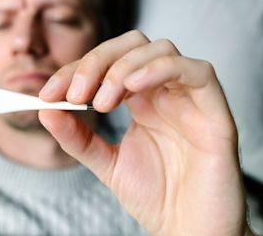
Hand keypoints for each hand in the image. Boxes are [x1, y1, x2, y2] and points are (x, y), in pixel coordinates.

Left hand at [38, 30, 248, 235]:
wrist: (192, 233)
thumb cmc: (158, 198)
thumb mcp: (106, 164)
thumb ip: (78, 138)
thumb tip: (46, 111)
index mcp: (142, 100)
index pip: (108, 63)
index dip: (76, 70)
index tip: (48, 93)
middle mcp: (167, 92)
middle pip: (133, 46)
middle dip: (98, 61)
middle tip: (75, 92)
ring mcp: (192, 99)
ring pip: (162, 50)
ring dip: (124, 67)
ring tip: (101, 101)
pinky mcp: (216, 113)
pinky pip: (198, 72)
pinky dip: (161, 69)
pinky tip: (133, 86)